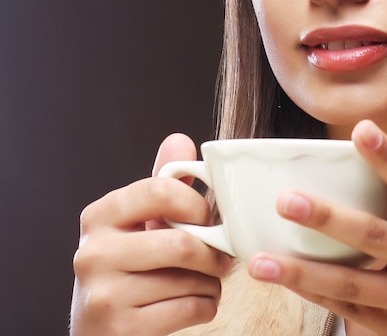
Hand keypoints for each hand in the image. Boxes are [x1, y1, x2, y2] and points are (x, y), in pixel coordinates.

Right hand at [70, 134, 230, 335]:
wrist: (101, 331)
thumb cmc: (130, 268)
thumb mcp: (140, 222)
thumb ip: (162, 183)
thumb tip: (179, 141)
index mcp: (100, 216)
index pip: (159, 190)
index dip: (196, 204)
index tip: (207, 219)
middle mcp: (93, 252)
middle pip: (180, 243)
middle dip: (213, 253)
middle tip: (222, 257)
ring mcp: (103, 294)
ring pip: (189, 280)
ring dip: (212, 283)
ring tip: (208, 281)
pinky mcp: (119, 329)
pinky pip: (188, 310)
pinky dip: (207, 306)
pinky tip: (199, 302)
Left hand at [247, 120, 386, 335]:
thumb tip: (364, 173)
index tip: (360, 129)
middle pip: (377, 236)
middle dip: (329, 219)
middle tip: (286, 200)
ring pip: (353, 284)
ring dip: (303, 273)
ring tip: (260, 261)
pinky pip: (352, 312)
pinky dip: (317, 297)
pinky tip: (286, 283)